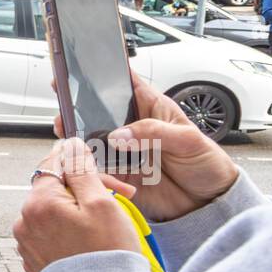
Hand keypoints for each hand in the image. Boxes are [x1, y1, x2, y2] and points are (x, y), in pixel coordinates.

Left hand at [13, 139, 141, 271]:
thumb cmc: (106, 253)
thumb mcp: (100, 202)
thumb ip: (81, 169)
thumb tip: (69, 145)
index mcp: (38, 204)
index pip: (53, 163)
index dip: (81, 164)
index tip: (102, 174)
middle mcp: (24, 221)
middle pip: (54, 188)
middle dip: (85, 188)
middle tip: (119, 197)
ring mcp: (26, 241)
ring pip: (53, 210)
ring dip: (79, 209)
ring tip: (106, 222)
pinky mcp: (33, 257)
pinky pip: (50, 232)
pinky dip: (69, 229)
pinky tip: (90, 239)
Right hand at [54, 73, 238, 222]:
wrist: (205, 203)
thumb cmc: (206, 164)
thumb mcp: (188, 140)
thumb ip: (154, 132)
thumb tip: (119, 134)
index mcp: (152, 109)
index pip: (127, 85)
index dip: (105, 75)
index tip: (83, 69)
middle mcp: (134, 129)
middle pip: (99, 112)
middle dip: (79, 109)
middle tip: (65, 109)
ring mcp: (124, 152)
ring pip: (92, 140)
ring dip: (78, 139)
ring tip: (67, 136)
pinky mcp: (118, 175)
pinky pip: (96, 169)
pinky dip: (86, 167)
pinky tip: (81, 164)